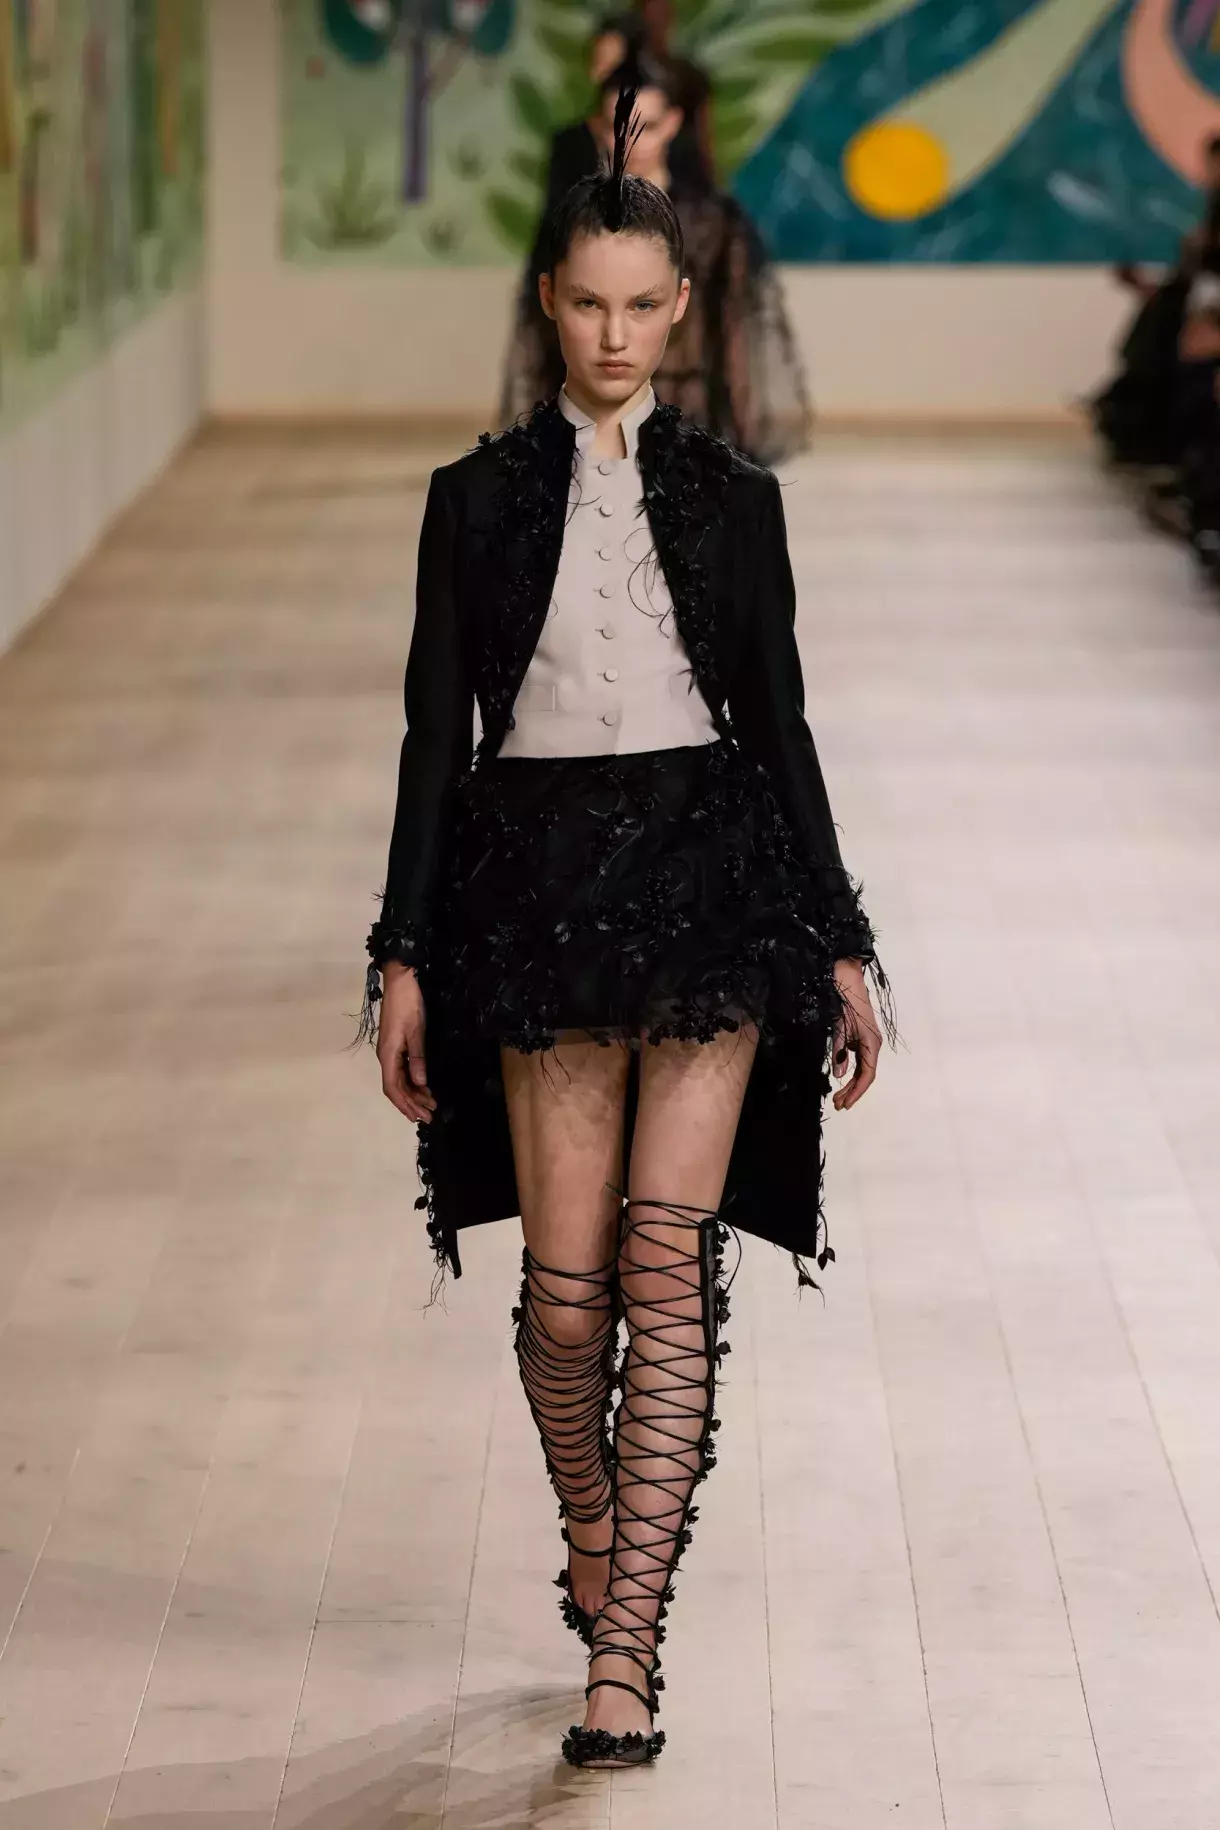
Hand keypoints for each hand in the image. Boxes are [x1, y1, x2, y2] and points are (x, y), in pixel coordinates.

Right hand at [376, 962, 436, 1123]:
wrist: (400, 980)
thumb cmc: (408, 1003)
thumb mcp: (416, 1030)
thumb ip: (417, 1057)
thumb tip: (421, 1082)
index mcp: (388, 1054)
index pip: (393, 1087)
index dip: (405, 1104)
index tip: (419, 1116)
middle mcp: (386, 1056)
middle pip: (396, 1087)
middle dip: (411, 1103)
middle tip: (430, 1115)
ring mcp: (390, 1051)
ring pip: (399, 1080)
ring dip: (413, 1094)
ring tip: (430, 1104)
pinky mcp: (396, 1045)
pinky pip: (402, 1070)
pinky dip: (412, 1081)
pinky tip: (423, 1086)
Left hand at [830, 959, 881, 1112]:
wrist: (846, 976)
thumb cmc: (844, 1000)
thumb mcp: (839, 1026)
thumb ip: (839, 1051)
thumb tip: (839, 1074)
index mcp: (872, 1043)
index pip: (868, 1075)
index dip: (857, 1091)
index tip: (845, 1104)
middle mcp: (873, 1044)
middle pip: (865, 1074)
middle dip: (852, 1091)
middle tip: (837, 1105)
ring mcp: (867, 1040)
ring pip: (862, 1067)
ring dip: (850, 1082)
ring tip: (837, 1096)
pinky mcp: (860, 1035)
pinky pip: (857, 1058)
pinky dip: (849, 1069)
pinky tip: (839, 1076)